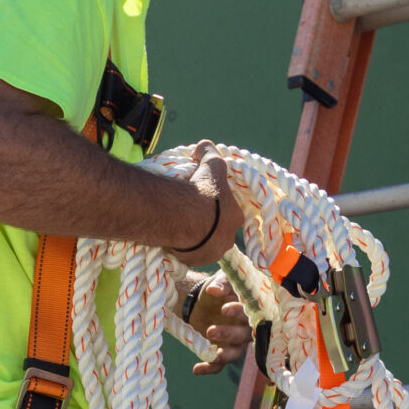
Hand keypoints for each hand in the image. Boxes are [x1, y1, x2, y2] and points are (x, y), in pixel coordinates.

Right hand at [177, 143, 243, 260]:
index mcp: (235, 217)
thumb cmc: (200, 190)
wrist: (180, 217)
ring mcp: (210, 254)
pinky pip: (189, 254)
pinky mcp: (193, 262)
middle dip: (206, 223)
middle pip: (217, 230)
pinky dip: (182, 246)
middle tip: (188, 211)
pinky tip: (172, 235)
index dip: (215, 203)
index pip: (228, 210)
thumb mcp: (209, 164)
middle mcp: (227, 240)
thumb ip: (209, 151)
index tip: (201, 198)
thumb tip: (203, 146)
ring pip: (203, 244)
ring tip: (178, 224)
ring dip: (194, 236)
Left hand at [186, 277, 251, 374]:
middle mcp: (246, 328)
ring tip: (212, 355)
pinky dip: (209, 368)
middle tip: (211, 331)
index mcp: (250, 308)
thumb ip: (221, 284)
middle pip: (243, 336)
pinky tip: (197, 369)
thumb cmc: (220, 286)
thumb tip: (214, 290)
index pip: (250, 312)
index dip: (238, 312)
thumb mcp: (221, 279)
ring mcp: (235, 342)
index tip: (224, 309)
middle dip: (228, 334)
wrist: (203, 298)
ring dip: (224, 355)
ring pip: (235, 353)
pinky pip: (219, 365)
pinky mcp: (222, 352)